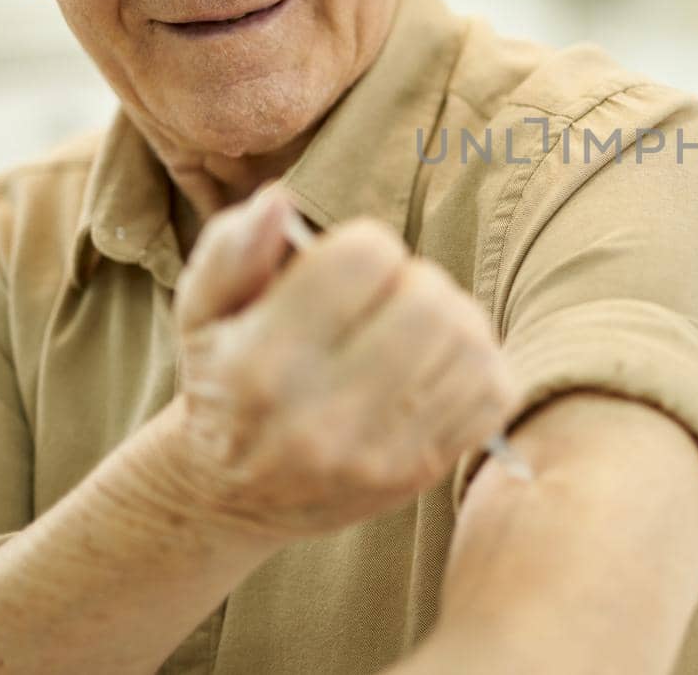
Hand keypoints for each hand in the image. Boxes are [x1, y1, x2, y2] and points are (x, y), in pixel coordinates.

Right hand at [168, 187, 519, 539]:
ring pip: (469, 342)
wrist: (235, 496)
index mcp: (262, 362)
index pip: (364, 259)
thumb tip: (278, 201)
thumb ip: (232, 250)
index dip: (363, 246)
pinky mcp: (420, 473)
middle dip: (415, 280)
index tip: (344, 269)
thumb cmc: (225, 379)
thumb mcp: (203, 312)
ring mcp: (376, 454)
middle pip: (428, 300)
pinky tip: (437, 366)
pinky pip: (494, 392)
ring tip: (414, 328)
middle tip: (388, 297)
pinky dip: (477, 365)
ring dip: (452, 318)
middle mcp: (320, 417)